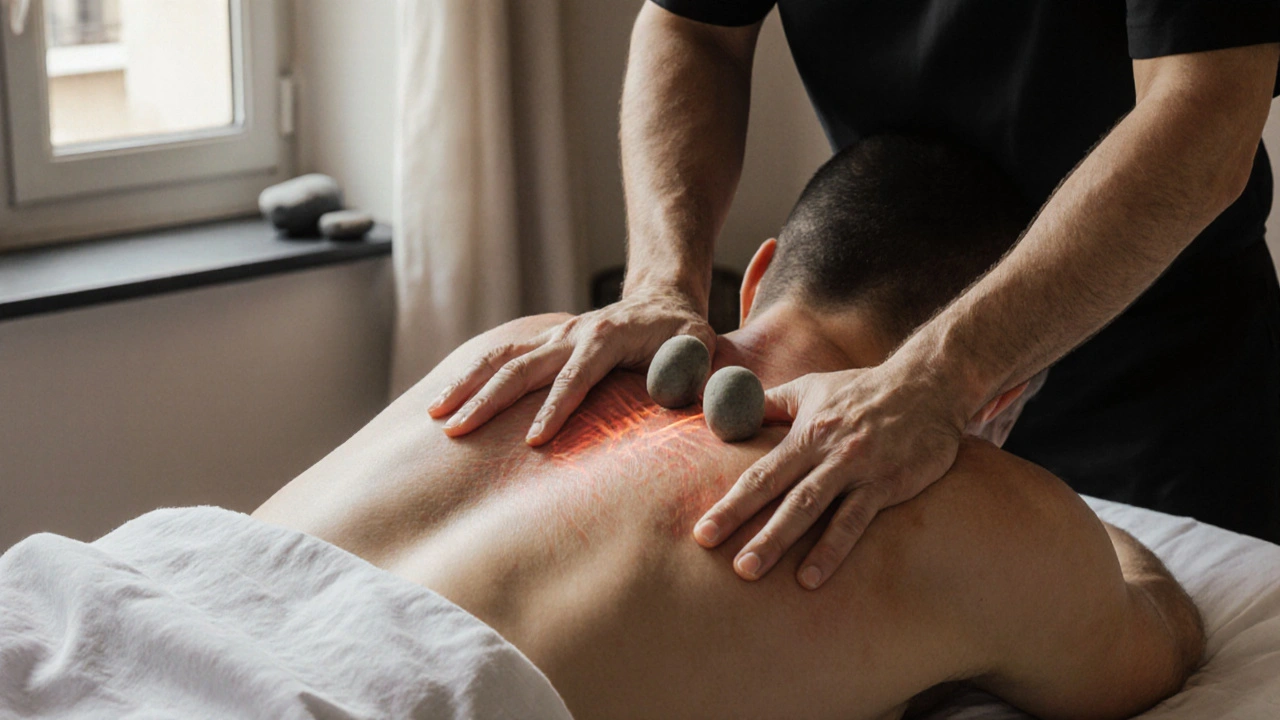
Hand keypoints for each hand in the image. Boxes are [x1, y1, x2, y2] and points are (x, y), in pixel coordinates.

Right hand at [428, 286, 714, 444]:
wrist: (663, 300)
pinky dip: (469, 375)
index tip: (535, 440)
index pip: (577, 376)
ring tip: (435, 415)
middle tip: (457, 431)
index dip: (557, 407)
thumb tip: (687, 402)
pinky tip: (443, 401)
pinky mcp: (543, 343)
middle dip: (488, 399)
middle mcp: (573, 333)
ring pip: (501, 358)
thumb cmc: (685, 335)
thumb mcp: (702, 350)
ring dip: (467, 385)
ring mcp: (553, 336)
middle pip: (523, 366)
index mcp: (609, 336)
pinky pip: (499, 356)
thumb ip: (696, 375)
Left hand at [693, 361, 968, 588]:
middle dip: (744, 524)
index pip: (759, 472)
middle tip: (716, 557)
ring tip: (752, 570)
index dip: (730, 503)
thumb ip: (770, 404)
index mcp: (805, 432)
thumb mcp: (812, 388)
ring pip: (811, 508)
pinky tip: (811, 577)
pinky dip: (832, 549)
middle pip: (779, 492)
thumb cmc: (863, 391)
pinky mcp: (887, 484)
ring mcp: (857, 469)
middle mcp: (827, 451)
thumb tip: (724, 410)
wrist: (929, 386)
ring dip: (781, 540)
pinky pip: (856, 521)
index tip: (702, 534)